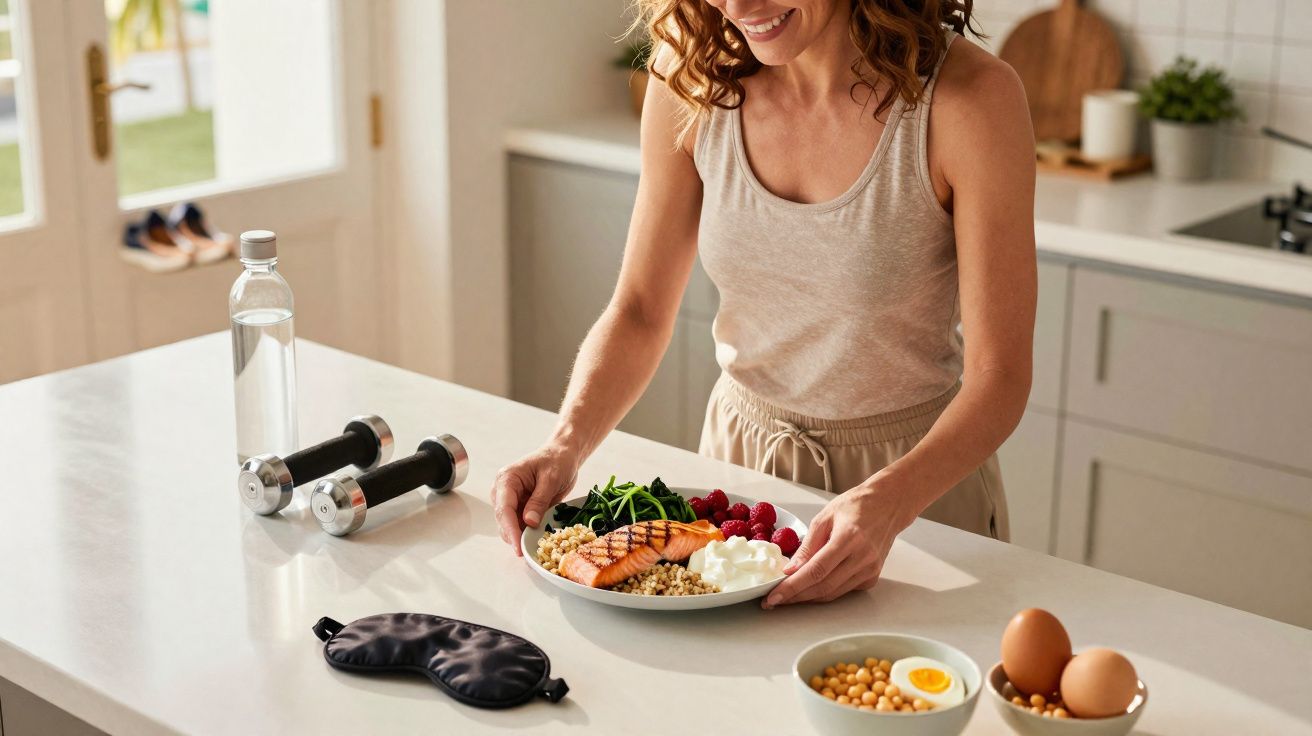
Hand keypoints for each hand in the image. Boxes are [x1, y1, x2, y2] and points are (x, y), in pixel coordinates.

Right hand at [491, 443, 580, 554]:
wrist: (563, 455)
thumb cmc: (557, 460)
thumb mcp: (551, 479)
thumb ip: (539, 501)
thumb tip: (528, 523)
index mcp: (507, 480)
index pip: (504, 509)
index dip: (510, 530)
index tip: (518, 546)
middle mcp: (503, 492)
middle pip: (503, 521)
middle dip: (515, 537)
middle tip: (529, 552)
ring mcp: (511, 501)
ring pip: (510, 526)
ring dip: (521, 536)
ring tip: (537, 547)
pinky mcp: (520, 509)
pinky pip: (521, 525)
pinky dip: (528, 533)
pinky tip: (539, 540)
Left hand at [762, 483, 915, 607]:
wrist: (888, 505)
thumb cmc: (855, 505)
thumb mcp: (824, 517)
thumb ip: (807, 545)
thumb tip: (790, 569)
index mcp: (849, 538)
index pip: (816, 570)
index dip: (793, 586)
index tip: (773, 596)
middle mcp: (862, 557)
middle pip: (823, 586)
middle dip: (795, 596)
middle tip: (773, 599)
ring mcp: (870, 570)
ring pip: (833, 593)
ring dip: (808, 597)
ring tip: (787, 596)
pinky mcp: (872, 577)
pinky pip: (843, 590)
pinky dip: (824, 591)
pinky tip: (811, 587)